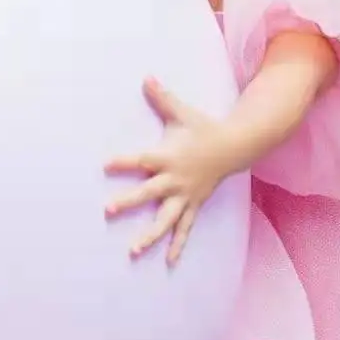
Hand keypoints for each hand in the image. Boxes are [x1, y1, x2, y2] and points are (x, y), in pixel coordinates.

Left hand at [104, 78, 229, 264]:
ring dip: (150, 235)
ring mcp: (185, 196)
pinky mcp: (194, 205)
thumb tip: (146, 77)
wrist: (235, 146)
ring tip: (133, 250)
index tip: (104, 165)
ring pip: (166, 219)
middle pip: (149, 193)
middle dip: (129, 202)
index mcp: (169, 156)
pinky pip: (184, 228)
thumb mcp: (182, 113)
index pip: (142, 160)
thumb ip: (162, 98)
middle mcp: (176, 179)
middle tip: (107, 210)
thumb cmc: (203, 128)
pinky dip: (177, 245)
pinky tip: (168, 263)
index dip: (124, 162)